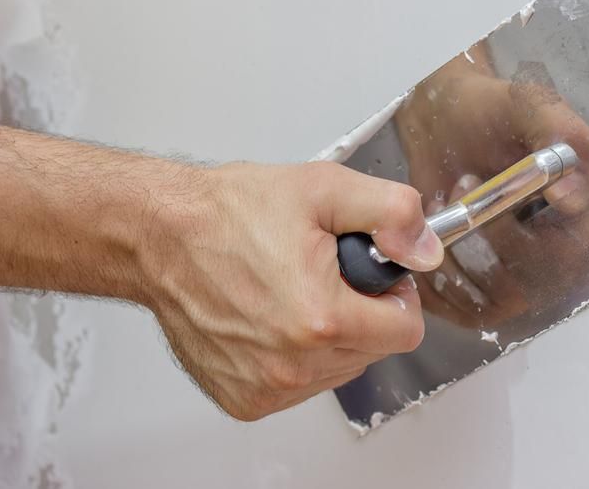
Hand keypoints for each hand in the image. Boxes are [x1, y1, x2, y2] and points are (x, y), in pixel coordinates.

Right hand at [146, 161, 443, 419]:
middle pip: (374, 350)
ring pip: (340, 369)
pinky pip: (301, 384)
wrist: (162, 235)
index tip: (373, 274)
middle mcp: (293, 364)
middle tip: (326, 273)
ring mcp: (266, 387)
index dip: (397, 295)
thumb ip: (391, 214)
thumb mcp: (325, 190)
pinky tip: (273, 316)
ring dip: (332, 335)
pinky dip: (298, 354)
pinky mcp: (244, 398)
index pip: (406, 331)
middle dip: (363, 311)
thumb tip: (426, 250)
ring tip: (295, 290)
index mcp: (321, 319)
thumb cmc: (230, 213)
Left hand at [394, 45, 588, 328]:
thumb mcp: (529, 104)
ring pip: (509, 297)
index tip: (501, 184)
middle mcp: (580, 251)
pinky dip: (444, 278)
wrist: (444, 127)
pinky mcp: (497, 300)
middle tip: (462, 184)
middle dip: (495, 235)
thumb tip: (573, 196)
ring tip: (445, 201)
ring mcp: (539, 281)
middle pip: (548, 275)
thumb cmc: (493, 112)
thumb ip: (559, 133)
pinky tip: (431, 232)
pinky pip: (474, 312)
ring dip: (466, 251)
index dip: (547, 224)